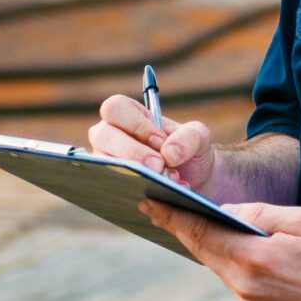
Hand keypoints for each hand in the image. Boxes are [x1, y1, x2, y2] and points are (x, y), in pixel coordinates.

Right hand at [89, 94, 215, 189]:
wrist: (195, 180)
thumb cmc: (189, 151)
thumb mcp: (199, 137)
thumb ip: (190, 136)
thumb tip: (168, 153)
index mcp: (128, 115)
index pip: (115, 108)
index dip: (135, 124)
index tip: (160, 140)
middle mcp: (110, 136)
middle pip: (102, 135)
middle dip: (132, 152)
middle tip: (159, 165)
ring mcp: (106, 161)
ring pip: (104, 164)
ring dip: (135, 174)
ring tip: (167, 180)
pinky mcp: (110, 184)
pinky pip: (112, 188)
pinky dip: (137, 191)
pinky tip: (161, 193)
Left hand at [138, 199, 300, 300]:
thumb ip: (258, 214)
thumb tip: (224, 211)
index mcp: (254, 260)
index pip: (201, 234)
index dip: (173, 217)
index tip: (149, 202)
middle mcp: (246, 288)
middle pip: (204, 252)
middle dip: (182, 228)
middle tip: (158, 207)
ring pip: (219, 267)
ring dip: (207, 245)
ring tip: (189, 222)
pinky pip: (235, 280)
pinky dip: (227, 260)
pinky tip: (225, 246)